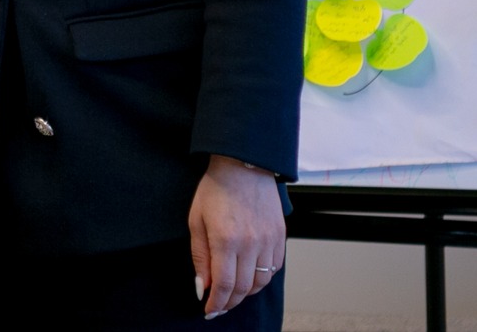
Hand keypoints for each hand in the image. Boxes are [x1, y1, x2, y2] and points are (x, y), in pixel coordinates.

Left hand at [188, 154, 284, 316]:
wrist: (243, 165)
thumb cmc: (216, 189)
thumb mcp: (196, 220)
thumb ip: (200, 257)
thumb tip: (202, 287)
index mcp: (226, 240)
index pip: (224, 285)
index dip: (216, 303)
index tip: (209, 310)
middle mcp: (250, 243)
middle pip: (244, 289)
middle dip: (229, 302)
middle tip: (219, 306)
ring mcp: (268, 240)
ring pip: (261, 282)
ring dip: (246, 293)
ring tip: (233, 293)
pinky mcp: (280, 236)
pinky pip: (274, 268)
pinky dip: (262, 278)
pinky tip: (250, 276)